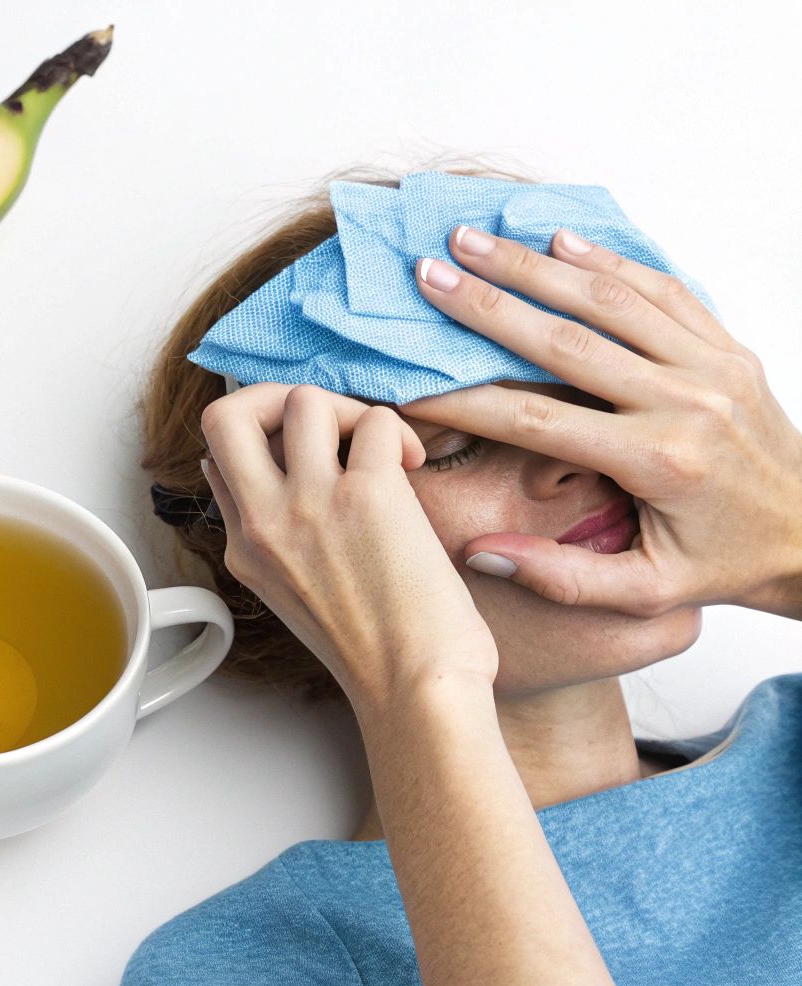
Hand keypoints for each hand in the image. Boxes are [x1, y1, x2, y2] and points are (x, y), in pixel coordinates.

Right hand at [201, 383, 499, 710]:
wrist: (415, 691)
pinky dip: (398, 433)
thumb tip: (254, 477)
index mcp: (245, 548)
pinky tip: (413, 465)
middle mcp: (263, 522)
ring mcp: (308, 505)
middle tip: (318, 423)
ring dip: (348, 411)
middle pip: (225, 414)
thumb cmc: (376, 654)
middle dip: (271, 395)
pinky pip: (376, 420)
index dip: (262, 440)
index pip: (218, 460)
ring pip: (303, 400)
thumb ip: (269, 536)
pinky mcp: (366, 496)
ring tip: (378, 449)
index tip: (304, 453)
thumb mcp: (289, 595)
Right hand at [402, 226, 801, 618]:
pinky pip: (665, 289)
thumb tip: (479, 551)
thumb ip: (561, 578)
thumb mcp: (646, 592)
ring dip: (535, 264)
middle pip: (564, 340)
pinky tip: (560, 239)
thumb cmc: (726, 564)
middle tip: (429, 272)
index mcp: (656, 462)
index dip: (464, 402)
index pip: (535, 421)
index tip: (409, 385)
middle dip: (486, 304)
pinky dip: (610, 259)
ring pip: (611, 300)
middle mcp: (685, 403)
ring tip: (476, 238)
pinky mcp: (731, 347)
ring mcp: (714, 366)